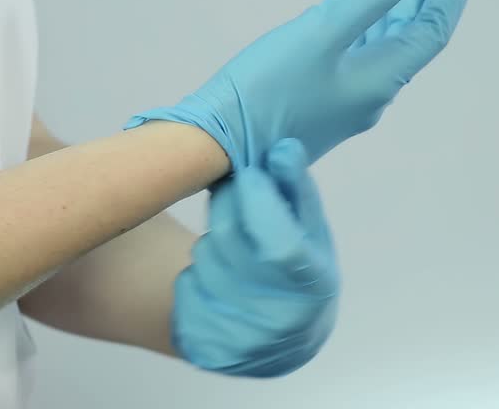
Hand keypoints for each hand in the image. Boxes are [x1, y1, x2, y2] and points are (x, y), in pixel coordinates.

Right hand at [125, 0, 473, 169]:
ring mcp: (345, 105)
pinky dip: (364, 32)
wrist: (218, 147)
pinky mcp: (320, 107)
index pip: (431, 35)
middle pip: (408, 42)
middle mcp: (370, 97)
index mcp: (379, 81)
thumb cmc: (267, 88)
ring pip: (381, 51)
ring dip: (390, 12)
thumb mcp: (319, 33)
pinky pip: (356, 61)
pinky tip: (353, 18)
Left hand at [170, 139, 338, 376]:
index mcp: (316, 285)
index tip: (248, 173)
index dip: (258, 201)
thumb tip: (284, 148)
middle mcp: (282, 320)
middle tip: (229, 192)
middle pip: (230, 242)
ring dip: (209, 241)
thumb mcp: (311, 228)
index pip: (280, 243)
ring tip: (228, 241)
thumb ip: (297, 189)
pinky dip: (193, 274)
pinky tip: (213, 276)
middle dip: (226, 207)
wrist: (286, 338)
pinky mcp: (208, 350)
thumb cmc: (302, 267)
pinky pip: (183, 291)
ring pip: (202, 262)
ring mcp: (243, 341)